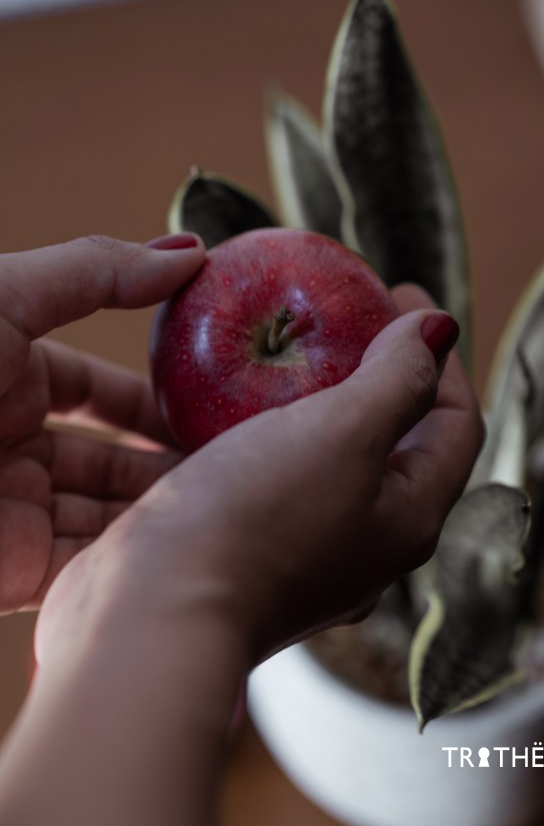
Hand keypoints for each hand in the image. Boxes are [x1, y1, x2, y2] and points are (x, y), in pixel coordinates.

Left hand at [0, 233, 205, 613]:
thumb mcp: (2, 296)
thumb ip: (97, 272)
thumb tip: (190, 253)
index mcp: (4, 378)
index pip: (96, 391)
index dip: (153, 397)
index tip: (213, 403)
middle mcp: (9, 446)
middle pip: (109, 456)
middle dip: (169, 457)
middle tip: (239, 457)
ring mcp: (12, 511)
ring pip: (109, 513)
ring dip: (163, 506)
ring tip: (231, 497)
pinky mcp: (13, 572)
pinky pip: (93, 563)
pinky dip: (141, 552)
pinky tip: (190, 535)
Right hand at [35, 284, 483, 670]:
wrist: (153, 618)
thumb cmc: (256, 519)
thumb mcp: (343, 435)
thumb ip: (399, 379)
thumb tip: (439, 328)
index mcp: (410, 518)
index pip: (457, 423)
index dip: (442, 354)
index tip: (401, 293)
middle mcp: (367, 542)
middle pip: (398, 441)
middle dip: (382, 373)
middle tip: (347, 317)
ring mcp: (306, 553)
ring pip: (331, 459)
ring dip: (317, 400)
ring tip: (286, 351)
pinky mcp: (248, 553)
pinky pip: (272, 475)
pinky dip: (264, 431)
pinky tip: (224, 402)